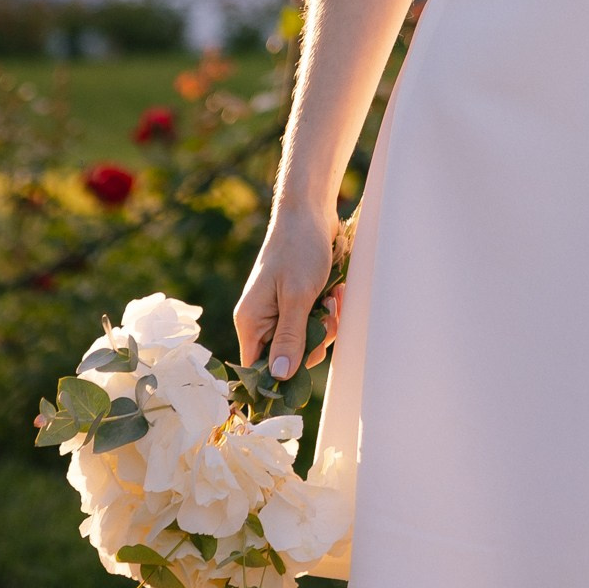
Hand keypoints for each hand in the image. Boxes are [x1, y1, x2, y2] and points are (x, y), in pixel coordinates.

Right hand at [233, 208, 340, 383]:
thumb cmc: (299, 248)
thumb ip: (289, 338)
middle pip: (288, 356)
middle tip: (327, 315)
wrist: (310, 210)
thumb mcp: (296, 296)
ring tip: (334, 297)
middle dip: (314, 340)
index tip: (306, 370)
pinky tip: (337, 292)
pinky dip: (328, 309)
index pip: (257, 368)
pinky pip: (315, 320)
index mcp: (251, 321)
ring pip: (306, 338)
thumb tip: (278, 377)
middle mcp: (263, 318)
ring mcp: (280, 308)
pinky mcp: (298, 299)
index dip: (279, 376)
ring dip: (326, 322)